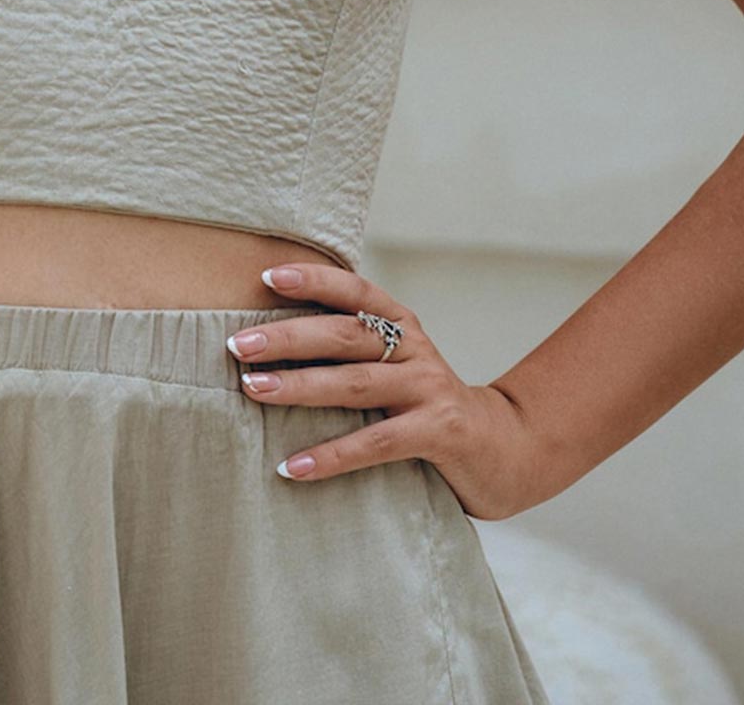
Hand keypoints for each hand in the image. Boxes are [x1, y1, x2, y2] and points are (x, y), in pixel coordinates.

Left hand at [228, 263, 546, 520]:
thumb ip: (353, 351)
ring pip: (355, 383)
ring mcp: (429, 389)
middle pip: (345, 334)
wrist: (506, 450)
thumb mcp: (397, 367)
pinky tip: (292, 466)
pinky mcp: (439, 433)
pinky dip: (331, 454)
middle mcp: (416, 348)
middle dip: (287, 337)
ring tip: (252, 389)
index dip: (313, 280)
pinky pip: (376, 443)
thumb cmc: (429, 406)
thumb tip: (270, 344)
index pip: (355, 289)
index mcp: (402, 324)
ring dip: (300, 386)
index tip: (266, 276)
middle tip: (237, 345)